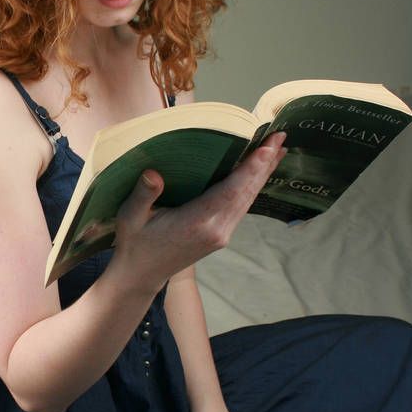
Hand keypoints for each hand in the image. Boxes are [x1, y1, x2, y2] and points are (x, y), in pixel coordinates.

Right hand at [113, 133, 286, 292]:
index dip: (251, 168)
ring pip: (248, 200)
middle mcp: (216, 230)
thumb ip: (143, 195)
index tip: (268, 148)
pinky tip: (260, 173)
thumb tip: (153, 174)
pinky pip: (242, 206)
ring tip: (279, 150)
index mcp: (197, 223)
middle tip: (281, 136)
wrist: (141, 275)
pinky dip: (253, 186)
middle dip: (266, 164)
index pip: (230, 191)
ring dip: (263, 174)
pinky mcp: (222, 235)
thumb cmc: (135, 243)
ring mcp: (222, 234)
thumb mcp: (130, 217)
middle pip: (247, 193)